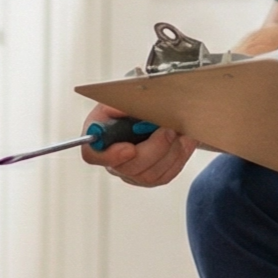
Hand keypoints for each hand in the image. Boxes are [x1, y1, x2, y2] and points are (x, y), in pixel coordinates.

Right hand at [82, 103, 198, 187]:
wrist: (146, 114)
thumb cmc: (130, 108)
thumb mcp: (119, 99)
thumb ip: (118, 102)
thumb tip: (122, 105)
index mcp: (98, 140)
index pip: (92, 155)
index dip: (110, 155)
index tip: (130, 148)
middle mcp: (113, 163)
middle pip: (129, 168)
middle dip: (154, 148)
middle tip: (167, 130)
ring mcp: (132, 175)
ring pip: (151, 174)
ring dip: (169, 152)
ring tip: (178, 132)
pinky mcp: (151, 179)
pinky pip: (166, 174)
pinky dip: (179, 157)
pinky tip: (184, 141)